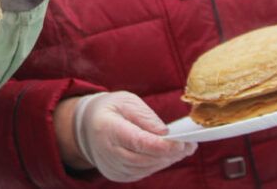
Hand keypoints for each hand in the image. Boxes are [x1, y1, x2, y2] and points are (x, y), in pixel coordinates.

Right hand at [66, 92, 196, 181]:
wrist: (86, 127)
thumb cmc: (109, 110)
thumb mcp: (125, 101)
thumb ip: (145, 116)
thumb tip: (165, 132)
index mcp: (107, 128)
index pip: (138, 142)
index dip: (162, 145)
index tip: (183, 143)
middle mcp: (108, 152)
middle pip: (145, 158)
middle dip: (170, 153)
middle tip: (190, 144)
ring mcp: (113, 167)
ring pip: (147, 168)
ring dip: (167, 159)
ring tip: (183, 148)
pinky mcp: (119, 175)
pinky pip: (144, 172)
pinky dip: (158, 163)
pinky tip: (168, 154)